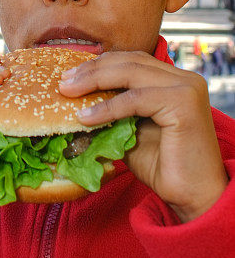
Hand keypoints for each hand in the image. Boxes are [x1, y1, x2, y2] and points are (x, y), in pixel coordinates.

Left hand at [59, 51, 227, 221]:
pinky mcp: (183, 103)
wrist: (193, 197)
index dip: (99, 64)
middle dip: (92, 69)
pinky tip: (85, 116)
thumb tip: (72, 103)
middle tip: (64, 81)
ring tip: (68, 92)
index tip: (70, 74)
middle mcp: (183, 78)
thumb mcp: (128, 131)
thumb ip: (110, 113)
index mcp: (173, 79)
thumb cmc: (163, 166)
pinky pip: (135, 99)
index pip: (131, 60)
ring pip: (130, 73)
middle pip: (128, 61)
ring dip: (94, 81)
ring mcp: (186, 87)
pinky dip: (107, 106)